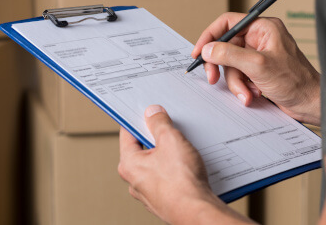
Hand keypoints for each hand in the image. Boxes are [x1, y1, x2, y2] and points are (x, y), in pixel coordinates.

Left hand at [118, 105, 254, 224]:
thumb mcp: (171, 140)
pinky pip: (167, 177)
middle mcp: (135, 180)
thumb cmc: (181, 183)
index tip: (146, 112)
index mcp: (129, 165)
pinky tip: (188, 166)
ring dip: (168, 154)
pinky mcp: (164, 198)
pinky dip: (176, 170)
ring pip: (157, 164)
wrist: (198, 212)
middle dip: (157, 137)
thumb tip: (152, 113)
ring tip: (183, 150)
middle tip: (170, 130)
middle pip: (143, 149)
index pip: (127, 134)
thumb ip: (159, 123)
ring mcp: (149, 192)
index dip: (138, 120)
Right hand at [192, 13, 320, 125]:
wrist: (310, 103)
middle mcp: (259, 38)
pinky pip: (237, 76)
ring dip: (235, 82)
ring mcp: (257, 55)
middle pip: (225, 47)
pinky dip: (242, 87)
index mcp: (262, 27)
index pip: (228, 22)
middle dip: (222, 66)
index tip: (199, 51)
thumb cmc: (296, 81)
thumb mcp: (258, 65)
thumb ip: (229, 55)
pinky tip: (253, 94)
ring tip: (247, 93)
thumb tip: (208, 49)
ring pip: (230, 65)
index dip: (210, 36)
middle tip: (213, 78)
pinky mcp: (256, 70)